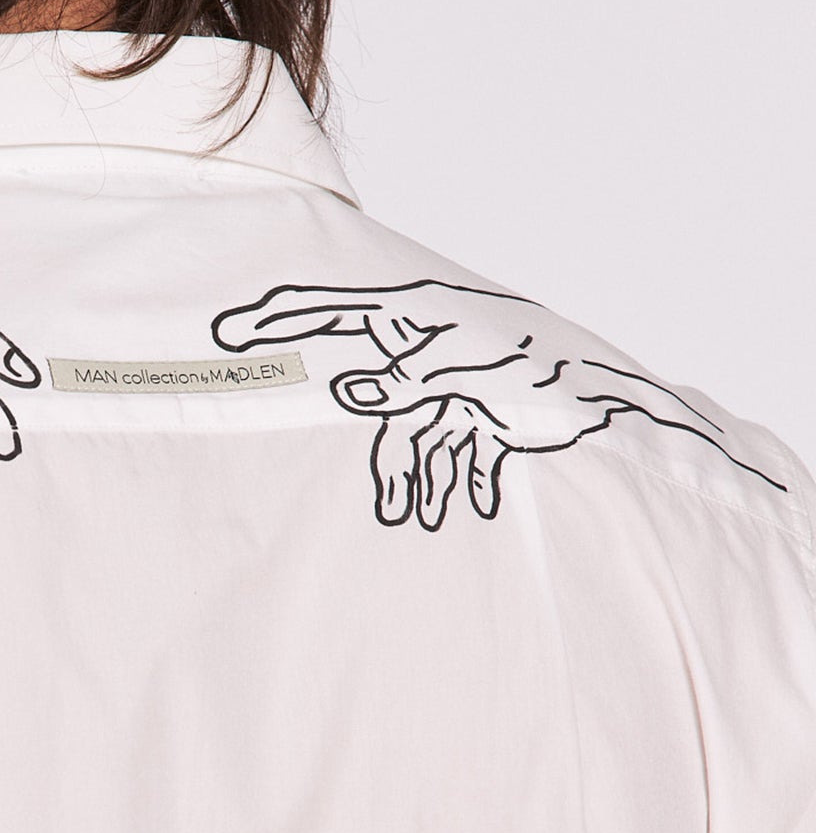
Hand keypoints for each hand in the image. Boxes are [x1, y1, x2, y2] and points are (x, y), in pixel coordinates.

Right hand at [212, 279, 775, 528]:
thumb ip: (406, 382)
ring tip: (422, 521)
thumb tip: (345, 390)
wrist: (609, 388)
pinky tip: (473, 511)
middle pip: (372, 403)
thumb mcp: (467, 367)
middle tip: (354, 499)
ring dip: (421, 482)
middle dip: (376, 458)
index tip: (223, 334)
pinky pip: (460, 451)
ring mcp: (453, 379)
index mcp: (408, 316)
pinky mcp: (486, 408)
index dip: (271, 319)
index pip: (324, 310)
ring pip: (416, 437)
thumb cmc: (538, 360)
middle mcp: (421, 348)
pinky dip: (466, 482)